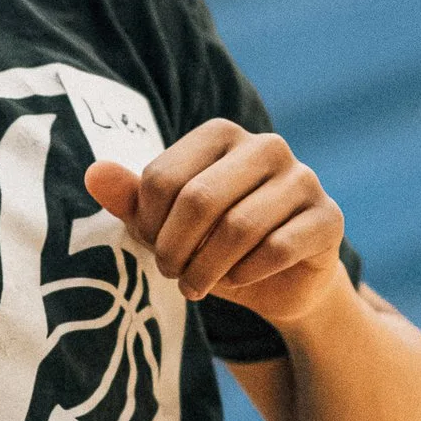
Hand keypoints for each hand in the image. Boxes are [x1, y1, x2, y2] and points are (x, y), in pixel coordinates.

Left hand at [86, 120, 347, 330]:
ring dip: (208, 269)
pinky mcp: (327, 217)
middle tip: (172, 274)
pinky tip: (241, 281)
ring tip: (196, 286)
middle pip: (199, 199)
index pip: (164, 177)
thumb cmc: (216, 247)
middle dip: (176, 249)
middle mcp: (266, 146)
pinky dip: (248, 274)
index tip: (154, 248)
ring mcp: (303, 178)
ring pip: (239, 227)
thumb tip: (93, 174)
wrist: (280, 285)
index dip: (149, 225)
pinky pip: (277, 249)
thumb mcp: (168, 226)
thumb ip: (132, 199)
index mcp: (221, 134)